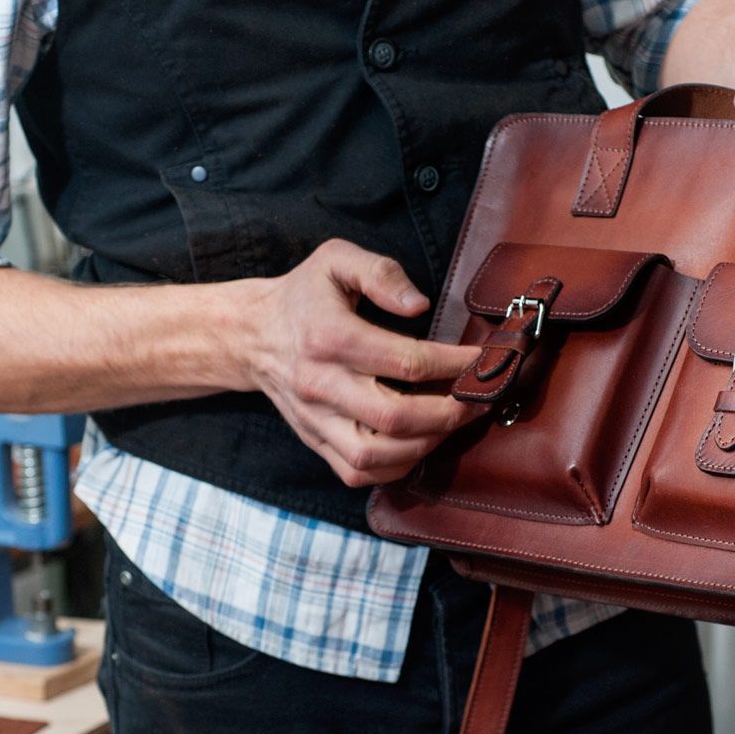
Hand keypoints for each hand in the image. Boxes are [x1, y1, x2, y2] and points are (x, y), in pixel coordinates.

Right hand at [239, 239, 481, 487]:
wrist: (252, 334)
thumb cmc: (304, 295)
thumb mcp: (336, 260)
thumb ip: (381, 273)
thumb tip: (420, 304)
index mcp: (330, 337)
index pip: (407, 361)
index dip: (455, 365)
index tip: (483, 360)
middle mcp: (321, 384)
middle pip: (395, 417)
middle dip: (449, 413)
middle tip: (479, 400)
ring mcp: (316, 419)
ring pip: (375, 455)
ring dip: (425, 445)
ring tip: (452, 423)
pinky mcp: (314, 441)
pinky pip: (357, 473)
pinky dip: (396, 467)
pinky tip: (420, 444)